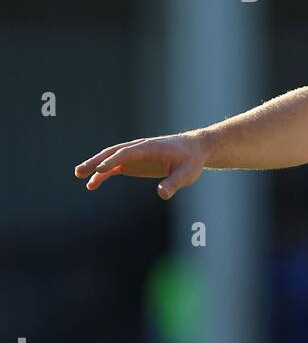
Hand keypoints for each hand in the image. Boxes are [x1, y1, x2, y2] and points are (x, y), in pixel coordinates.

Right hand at [74, 132, 208, 199]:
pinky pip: (114, 167)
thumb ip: (175, 183)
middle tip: (79, 172)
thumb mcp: (187, 173)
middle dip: (95, 161)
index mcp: (150, 148)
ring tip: (79, 176)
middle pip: (113, 153)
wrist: (194, 150)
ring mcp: (134, 156)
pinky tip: (92, 185)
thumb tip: (162, 194)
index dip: (113, 160)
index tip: (99, 169)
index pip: (127, 153)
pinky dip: (102, 174)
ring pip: (110, 159)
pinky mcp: (134, 163)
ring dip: (94, 166)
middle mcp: (138, 149)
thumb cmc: (191, 160)